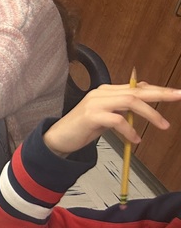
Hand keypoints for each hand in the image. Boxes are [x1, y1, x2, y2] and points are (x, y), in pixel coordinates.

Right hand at [43, 82, 180, 156]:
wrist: (58, 138)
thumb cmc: (83, 128)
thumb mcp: (107, 116)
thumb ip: (122, 107)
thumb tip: (142, 98)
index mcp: (106, 91)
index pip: (136, 87)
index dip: (157, 89)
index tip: (175, 93)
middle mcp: (101, 93)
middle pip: (136, 91)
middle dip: (160, 94)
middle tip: (179, 96)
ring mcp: (95, 103)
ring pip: (130, 102)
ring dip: (150, 113)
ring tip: (163, 125)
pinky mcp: (91, 116)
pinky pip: (117, 120)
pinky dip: (129, 130)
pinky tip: (135, 140)